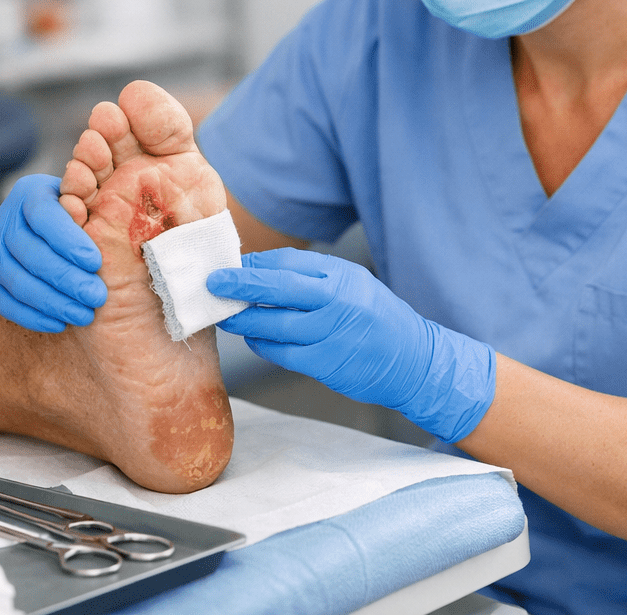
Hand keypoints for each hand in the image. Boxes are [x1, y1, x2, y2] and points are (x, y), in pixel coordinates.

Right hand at [0, 174, 105, 331]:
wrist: (51, 229)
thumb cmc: (83, 211)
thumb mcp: (91, 197)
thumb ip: (95, 202)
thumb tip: (109, 211)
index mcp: (31, 192)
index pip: (44, 215)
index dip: (68, 240)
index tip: (96, 262)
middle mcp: (5, 217)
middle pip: (29, 251)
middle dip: (65, 278)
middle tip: (97, 296)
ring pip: (14, 279)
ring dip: (50, 301)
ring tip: (84, 315)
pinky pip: (2, 300)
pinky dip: (30, 316)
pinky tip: (59, 324)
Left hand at [208, 248, 495, 442]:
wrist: (414, 360)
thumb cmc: (375, 318)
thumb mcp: (352, 284)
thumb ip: (311, 278)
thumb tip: (257, 270)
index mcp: (342, 275)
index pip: (288, 262)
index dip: (253, 264)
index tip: (228, 266)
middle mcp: (338, 300)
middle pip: (278, 286)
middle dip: (240, 284)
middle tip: (213, 284)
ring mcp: (333, 333)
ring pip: (274, 324)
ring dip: (244, 320)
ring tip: (227, 316)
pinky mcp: (327, 364)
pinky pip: (282, 353)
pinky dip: (263, 344)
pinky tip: (256, 339)